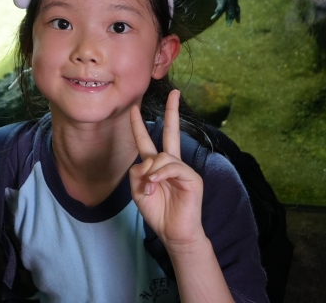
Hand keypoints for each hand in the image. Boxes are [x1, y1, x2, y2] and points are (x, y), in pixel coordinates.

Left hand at [130, 90, 207, 251]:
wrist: (174, 232)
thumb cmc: (158, 212)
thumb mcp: (138, 191)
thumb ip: (137, 172)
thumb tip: (147, 162)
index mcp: (157, 165)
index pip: (148, 141)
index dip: (139, 125)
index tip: (133, 109)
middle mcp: (172, 163)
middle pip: (171, 132)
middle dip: (172, 112)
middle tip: (175, 93)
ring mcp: (184, 170)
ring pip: (163, 157)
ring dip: (151, 173)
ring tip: (149, 188)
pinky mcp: (192, 178)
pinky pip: (173, 167)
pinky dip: (160, 174)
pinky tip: (155, 184)